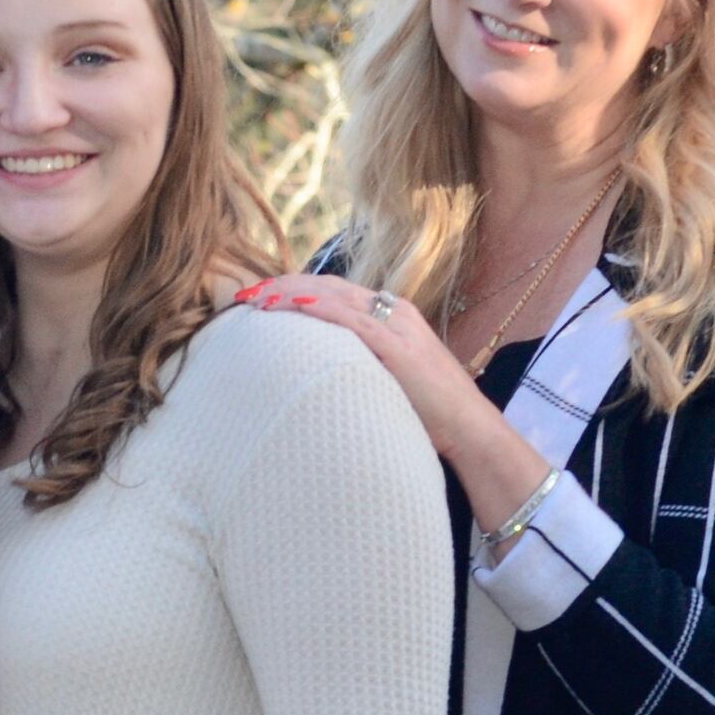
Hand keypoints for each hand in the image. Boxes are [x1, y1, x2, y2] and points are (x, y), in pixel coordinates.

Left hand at [234, 272, 549, 529]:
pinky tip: (290, 306)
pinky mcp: (397, 345)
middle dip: (283, 286)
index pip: (333, 292)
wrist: (470, 428)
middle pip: (328, 286)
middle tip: (244, 295)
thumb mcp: (387, 380)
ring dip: (290, 293)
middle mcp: (392, 311)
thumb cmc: (429, 413)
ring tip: (255, 299)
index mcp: (390, 316)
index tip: (259, 299)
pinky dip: (318, 308)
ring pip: (333, 295)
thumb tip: (319, 373)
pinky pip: (350, 319)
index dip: (294, 290)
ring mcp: (396, 325)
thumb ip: (360, 366)